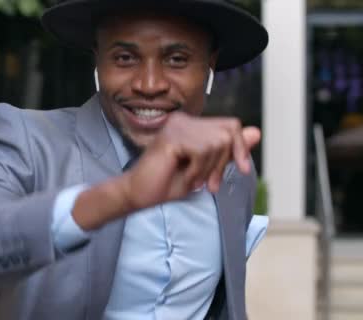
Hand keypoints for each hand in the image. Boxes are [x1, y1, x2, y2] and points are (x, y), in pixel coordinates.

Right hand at [119, 112, 260, 210]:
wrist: (139, 194)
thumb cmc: (168, 183)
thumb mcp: (207, 168)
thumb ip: (228, 151)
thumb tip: (257, 132)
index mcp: (191, 124)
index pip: (231, 125)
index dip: (240, 148)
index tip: (242, 170)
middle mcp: (183, 119)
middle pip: (228, 132)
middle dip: (224, 162)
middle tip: (210, 184)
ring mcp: (176, 126)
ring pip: (217, 143)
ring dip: (209, 169)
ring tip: (194, 180)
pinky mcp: (171, 137)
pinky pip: (201, 151)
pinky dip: (198, 170)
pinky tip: (185, 178)